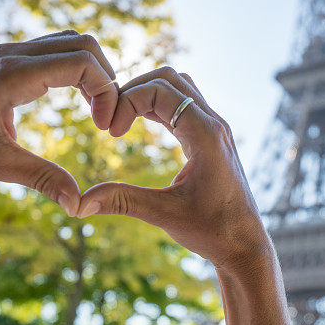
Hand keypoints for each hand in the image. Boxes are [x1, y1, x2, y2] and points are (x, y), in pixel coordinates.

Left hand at [0, 30, 117, 215]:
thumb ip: (41, 178)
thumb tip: (78, 204)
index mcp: (12, 75)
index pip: (80, 63)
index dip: (105, 92)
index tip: (104, 128)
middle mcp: (13, 54)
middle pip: (84, 45)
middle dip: (107, 79)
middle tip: (108, 119)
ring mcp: (11, 52)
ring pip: (73, 42)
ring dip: (94, 72)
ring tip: (99, 110)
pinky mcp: (10, 58)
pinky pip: (58, 50)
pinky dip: (78, 70)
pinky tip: (80, 102)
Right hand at [77, 67, 272, 269]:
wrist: (246, 246)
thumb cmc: (213, 231)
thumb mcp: (164, 214)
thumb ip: (123, 202)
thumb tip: (78, 204)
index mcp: (206, 134)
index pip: (160, 90)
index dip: (126, 101)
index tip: (110, 133)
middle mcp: (214, 124)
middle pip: (170, 78)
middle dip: (133, 90)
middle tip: (111, 120)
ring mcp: (216, 129)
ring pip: (179, 87)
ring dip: (147, 94)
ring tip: (122, 120)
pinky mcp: (213, 139)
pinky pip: (185, 106)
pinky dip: (159, 107)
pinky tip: (140, 125)